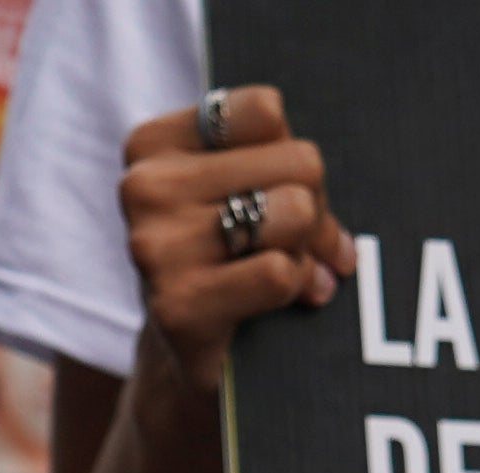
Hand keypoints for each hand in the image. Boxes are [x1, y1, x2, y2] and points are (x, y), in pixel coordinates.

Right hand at [116, 85, 350, 393]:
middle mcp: (144, 188)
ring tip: (292, 269)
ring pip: (294, 211)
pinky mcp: (177, 306)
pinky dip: (295, 287)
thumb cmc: (222, 255)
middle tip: (301, 243)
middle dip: (315, 207)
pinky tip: (278, 301)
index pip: (265, 111)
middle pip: (299, 161)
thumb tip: (335, 227)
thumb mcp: (236, 188)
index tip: (277, 188)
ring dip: (307, 248)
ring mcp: (155, 248)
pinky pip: (279, 273)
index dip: (290, 154)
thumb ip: (276, 163)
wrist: (183, 353)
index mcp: (152, 146)